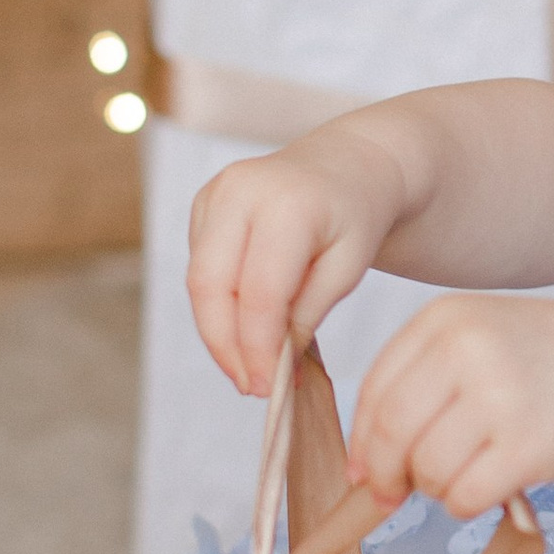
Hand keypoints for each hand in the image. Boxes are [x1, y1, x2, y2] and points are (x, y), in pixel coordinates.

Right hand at [186, 132, 406, 397]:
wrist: (348, 164)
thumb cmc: (355, 218)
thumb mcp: (348, 270)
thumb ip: (307, 314)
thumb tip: (271, 363)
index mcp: (288, 205)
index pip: (259, 293)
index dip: (258, 348)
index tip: (269, 389)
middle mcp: (241, 191)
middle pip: (210, 286)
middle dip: (226, 346)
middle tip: (251, 386)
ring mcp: (216, 192)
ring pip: (198, 280)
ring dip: (218, 331)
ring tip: (250, 366)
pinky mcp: (205, 201)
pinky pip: (200, 265)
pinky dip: (217, 303)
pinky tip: (245, 326)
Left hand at [349, 294, 553, 517]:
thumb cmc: (545, 361)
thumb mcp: (476, 337)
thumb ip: (418, 382)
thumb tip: (362, 465)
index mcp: (445, 319)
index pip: (374, 389)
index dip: (362, 441)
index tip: (365, 471)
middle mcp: (468, 350)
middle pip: (390, 432)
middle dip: (385, 475)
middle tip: (394, 494)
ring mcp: (500, 397)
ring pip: (426, 469)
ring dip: (434, 488)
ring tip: (462, 476)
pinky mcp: (528, 446)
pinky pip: (464, 496)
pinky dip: (465, 504)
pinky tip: (487, 488)